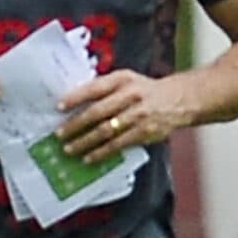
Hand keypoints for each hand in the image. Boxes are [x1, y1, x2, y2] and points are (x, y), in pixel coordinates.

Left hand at [56, 70, 186, 163]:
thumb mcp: (126, 80)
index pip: (94, 88)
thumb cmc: (145, 90)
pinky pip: (118, 145)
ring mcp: (138, 115)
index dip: (75, 98)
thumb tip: (74, 103)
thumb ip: (104, 88)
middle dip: (75, 125)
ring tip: (69, 149)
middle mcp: (130, 95)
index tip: (58, 107)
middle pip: (97, 112)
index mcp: (122, 79)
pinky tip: (89, 158)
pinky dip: (101, 152)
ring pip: (105, 131)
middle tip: (59, 134)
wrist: (178, 99)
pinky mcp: (143, 132)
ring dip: (84, 142)